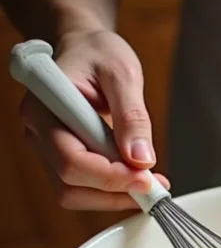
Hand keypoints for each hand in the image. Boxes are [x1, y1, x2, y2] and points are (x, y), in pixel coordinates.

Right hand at [18, 29, 169, 210]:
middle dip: (116, 191)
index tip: (146, 177)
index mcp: (44, 108)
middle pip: (69, 183)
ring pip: (74, 193)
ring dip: (115, 197)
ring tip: (151, 184)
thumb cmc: (99, 54)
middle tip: (156, 187)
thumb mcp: (123, 75)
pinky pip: (83, 187)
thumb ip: (132, 116)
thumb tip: (141, 158)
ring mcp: (48, 148)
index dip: (110, 176)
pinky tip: (137, 179)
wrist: (88, 50)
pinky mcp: (63, 157)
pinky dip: (112, 191)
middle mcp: (39, 133)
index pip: (70, 159)